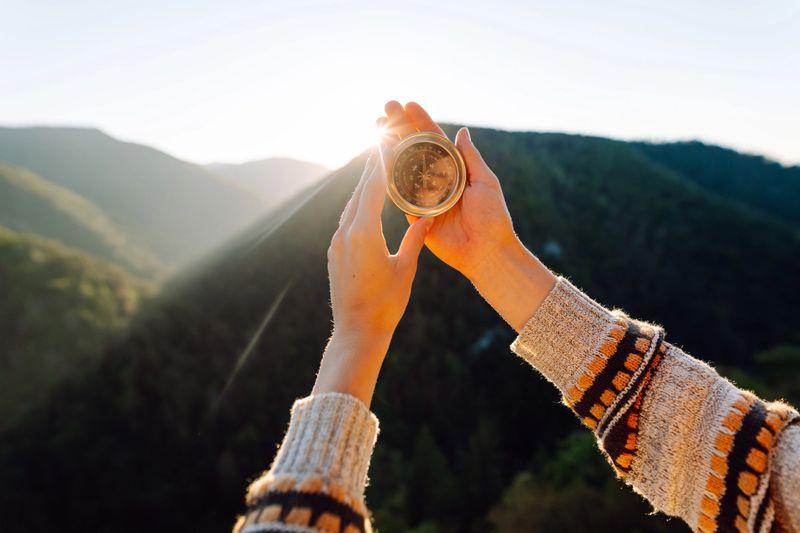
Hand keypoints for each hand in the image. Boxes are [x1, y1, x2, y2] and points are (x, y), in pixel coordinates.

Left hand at [312, 146, 432, 405]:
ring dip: (365, 184)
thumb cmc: (386, 304)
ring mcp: (337, 242)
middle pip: (360, 190)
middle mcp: (345, 232)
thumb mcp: (406, 268)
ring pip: (352, 204)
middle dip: (373, 166)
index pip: (374, 187)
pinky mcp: (335, 252)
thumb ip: (416, 238)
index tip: (389, 139)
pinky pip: (348, 219)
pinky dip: (359, 204)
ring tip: (378, 165)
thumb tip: (429, 216)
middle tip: (384, 141)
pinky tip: (367, 200)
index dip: (383, 162)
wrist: (356, 331)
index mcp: (364, 233)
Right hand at [378, 101, 555, 330]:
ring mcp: (425, 197)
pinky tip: (378, 160)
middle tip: (384, 108)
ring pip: (403, 168)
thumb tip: (462, 130)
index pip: (435, 140)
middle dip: (400, 128)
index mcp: (456, 169)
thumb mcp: (485, 182)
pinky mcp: (416, 216)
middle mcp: (438, 180)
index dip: (421, 121)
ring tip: (377, 128)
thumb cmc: (492, 217)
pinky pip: (400, 196)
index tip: (407, 105)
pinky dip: (389, 179)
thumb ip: (470, 157)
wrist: (486, 252)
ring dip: (390, 148)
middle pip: (415, 149)